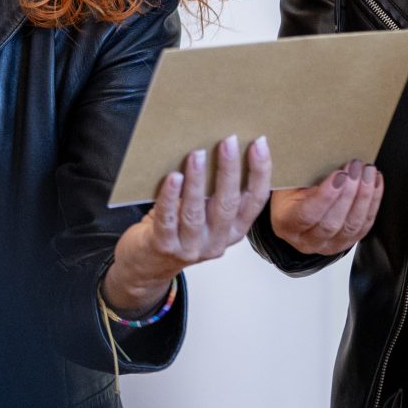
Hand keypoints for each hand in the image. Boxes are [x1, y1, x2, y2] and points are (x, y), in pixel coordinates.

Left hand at [102, 135, 272, 315]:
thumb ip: (214, 191)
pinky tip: (172, 177)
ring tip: (197, 155)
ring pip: (196, 212)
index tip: (259, 143)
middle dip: (230, 170)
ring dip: (198, 181)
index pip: (255, 201)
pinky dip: (170, 197)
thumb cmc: (178, 230)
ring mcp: (191, 247)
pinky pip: (167, 220)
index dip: (260, 172)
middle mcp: (216, 241)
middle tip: (229, 141)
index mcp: (233, 230)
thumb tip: (218, 145)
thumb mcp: (205, 213)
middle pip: (228, 204)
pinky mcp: (164, 247)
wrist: (147, 266)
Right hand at [269, 160, 382, 256]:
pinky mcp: (347, 242)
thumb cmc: (288, 193)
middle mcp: (307, 241)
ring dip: (364, 196)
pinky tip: (374, 183)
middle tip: (355, 168)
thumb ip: (299, 177)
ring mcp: (329, 245)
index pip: (307, 215)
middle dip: (348, 193)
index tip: (339, 175)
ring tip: (367, 173)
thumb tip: (320, 155)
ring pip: (352, 225)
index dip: (325, 196)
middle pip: (332, 222)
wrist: (294, 211)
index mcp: (287, 225)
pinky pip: (364, 225)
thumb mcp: (286, 184)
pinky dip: (373, 202)